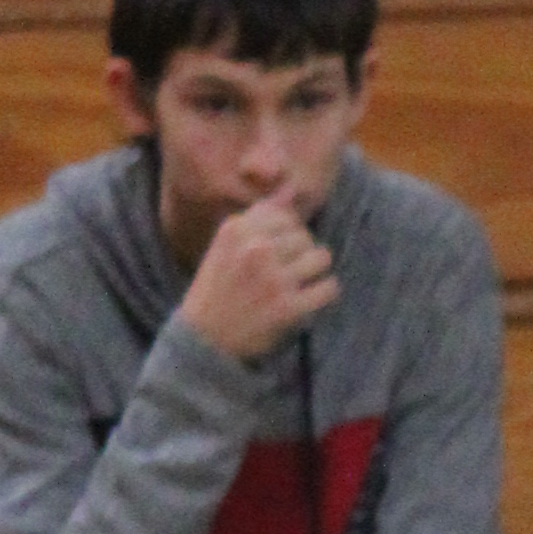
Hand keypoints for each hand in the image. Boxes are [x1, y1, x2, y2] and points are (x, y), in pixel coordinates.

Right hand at [177, 196, 338, 365]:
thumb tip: (290, 192)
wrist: (204, 340)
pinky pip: (328, 288)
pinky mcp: (288, 307)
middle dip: (302, 252)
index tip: (282, 251)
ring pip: (321, 257)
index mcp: (237, 229)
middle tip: (292, 271)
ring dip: (317, 270)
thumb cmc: (217, 292)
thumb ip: (256, 220)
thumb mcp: (226, 247)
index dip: (288, 233)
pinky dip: (326, 293)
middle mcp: (256, 248)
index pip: (285, 216)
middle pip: (304, 236)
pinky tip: (314, 298)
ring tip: (306, 282)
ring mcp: (273, 278)